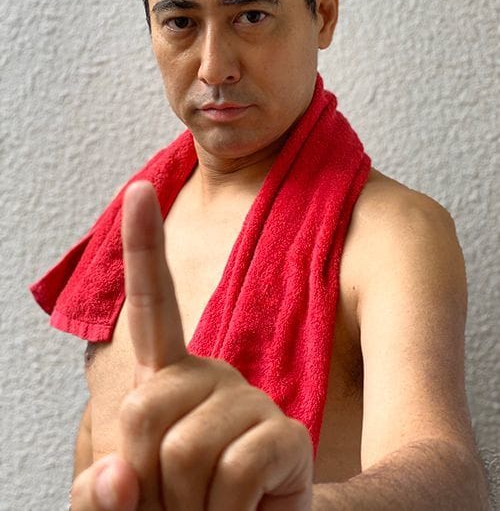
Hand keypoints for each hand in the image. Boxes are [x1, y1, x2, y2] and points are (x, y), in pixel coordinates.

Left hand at [71, 181, 312, 509]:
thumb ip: (105, 492)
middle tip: (175, 504)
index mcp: (172, 380)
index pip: (153, 306)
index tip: (139, 190)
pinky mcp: (288, 435)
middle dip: (144, 477)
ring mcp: (253, 403)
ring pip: (184, 449)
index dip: (144, 247)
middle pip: (143, 408)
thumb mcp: (127, 505)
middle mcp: (214, 378)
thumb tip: (114, 473)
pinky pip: (234, 473)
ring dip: (185, 507)